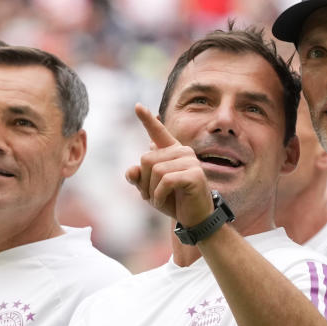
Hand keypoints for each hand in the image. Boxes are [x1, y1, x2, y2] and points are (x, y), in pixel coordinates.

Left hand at [124, 103, 213, 226]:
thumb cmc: (173, 201)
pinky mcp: (194, 174)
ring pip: (155, 170)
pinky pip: (165, 181)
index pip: (158, 133)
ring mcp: (190, 161)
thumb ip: (139, 178)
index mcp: (172, 152)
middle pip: (146, 158)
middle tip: (152, 196)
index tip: (137, 106)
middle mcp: (183, 151)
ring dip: (152, 191)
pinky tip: (163, 203)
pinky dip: (159, 195)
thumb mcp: (150, 189)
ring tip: (160, 200)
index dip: (147, 120)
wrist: (194, 219)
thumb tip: (131, 170)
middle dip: (144, 182)